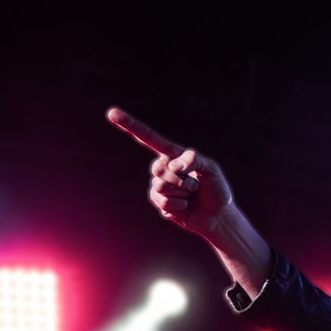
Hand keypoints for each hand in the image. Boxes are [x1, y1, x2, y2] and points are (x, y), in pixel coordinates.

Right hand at [107, 107, 236, 241]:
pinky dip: (180, 206)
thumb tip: (173, 165)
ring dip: (182, 192)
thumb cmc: (216, 190)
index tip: (112, 113)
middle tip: (195, 185)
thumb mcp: (211, 169)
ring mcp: (159, 186)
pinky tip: (186, 207)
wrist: (218, 217)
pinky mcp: (160, 203)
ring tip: (192, 195)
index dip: (130, 125)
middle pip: (157, 168)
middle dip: (180, 179)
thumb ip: (193, 160)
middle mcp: (163, 168)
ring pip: (160, 186)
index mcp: (173, 155)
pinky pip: (164, 202)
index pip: (149, 138)